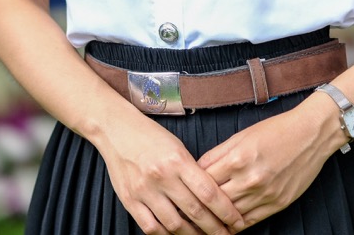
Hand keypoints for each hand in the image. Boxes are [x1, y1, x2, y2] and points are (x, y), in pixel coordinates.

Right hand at [96, 113, 245, 234]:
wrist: (116, 129)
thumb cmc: (150, 136)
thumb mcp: (177, 147)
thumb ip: (192, 172)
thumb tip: (211, 198)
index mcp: (178, 160)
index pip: (209, 192)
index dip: (226, 211)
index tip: (237, 222)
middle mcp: (162, 176)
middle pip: (195, 212)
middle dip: (215, 229)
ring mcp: (144, 190)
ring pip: (175, 224)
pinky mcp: (130, 200)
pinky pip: (151, 227)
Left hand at [197, 102, 337, 227]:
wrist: (310, 134)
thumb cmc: (275, 130)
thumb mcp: (241, 135)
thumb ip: (218, 154)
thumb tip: (197, 169)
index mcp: (237, 159)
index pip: (204, 180)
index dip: (191, 186)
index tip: (183, 190)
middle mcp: (250, 179)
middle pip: (215, 201)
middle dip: (200, 205)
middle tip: (188, 209)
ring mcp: (265, 194)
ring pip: (231, 215)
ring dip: (217, 218)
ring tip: (204, 220)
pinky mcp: (278, 204)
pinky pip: (251, 221)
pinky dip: (237, 224)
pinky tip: (227, 223)